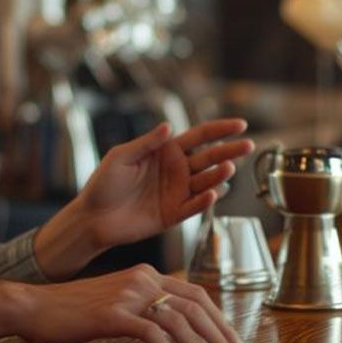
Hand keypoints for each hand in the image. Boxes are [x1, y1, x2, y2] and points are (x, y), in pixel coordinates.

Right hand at [11, 264, 245, 342]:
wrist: (33, 307)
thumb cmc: (72, 311)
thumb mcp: (116, 302)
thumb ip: (144, 308)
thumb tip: (174, 328)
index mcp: (147, 275)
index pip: (196, 295)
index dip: (219, 319)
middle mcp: (142, 279)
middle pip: (196, 306)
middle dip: (220, 334)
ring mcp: (127, 295)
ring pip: (179, 319)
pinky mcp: (112, 315)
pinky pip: (151, 333)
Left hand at [78, 119, 251, 248]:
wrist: (93, 218)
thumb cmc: (103, 183)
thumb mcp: (122, 156)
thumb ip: (146, 143)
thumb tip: (169, 127)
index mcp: (167, 151)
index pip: (201, 136)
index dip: (221, 129)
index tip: (241, 124)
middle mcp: (178, 170)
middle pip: (210, 157)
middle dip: (230, 151)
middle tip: (248, 146)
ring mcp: (178, 192)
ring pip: (206, 181)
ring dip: (219, 174)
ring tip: (228, 168)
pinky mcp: (174, 215)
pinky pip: (194, 206)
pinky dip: (205, 200)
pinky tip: (213, 193)